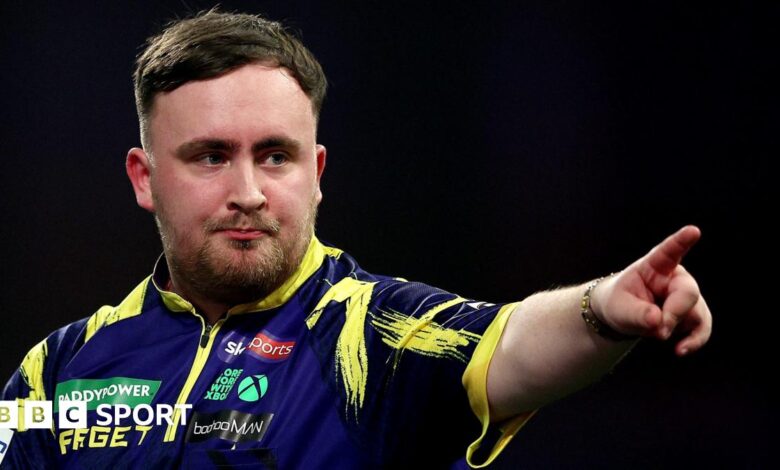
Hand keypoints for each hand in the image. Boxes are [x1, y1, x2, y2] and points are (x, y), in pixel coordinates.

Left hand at [591, 225, 711, 354]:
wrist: (624, 315)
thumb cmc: (619, 303)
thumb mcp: (620, 308)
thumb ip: (637, 314)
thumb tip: (659, 323)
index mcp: (654, 266)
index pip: (669, 251)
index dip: (681, 242)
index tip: (693, 231)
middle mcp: (676, 277)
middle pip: (687, 293)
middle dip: (673, 314)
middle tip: (656, 330)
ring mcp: (687, 296)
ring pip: (697, 313)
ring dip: (677, 327)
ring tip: (657, 335)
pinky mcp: (693, 314)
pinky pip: (702, 328)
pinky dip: (694, 341)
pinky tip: (680, 350)